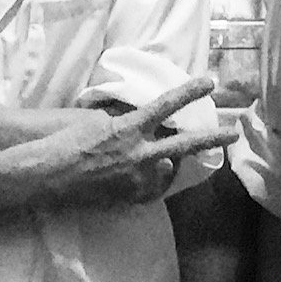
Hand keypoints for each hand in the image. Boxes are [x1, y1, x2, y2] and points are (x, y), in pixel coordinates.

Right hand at [43, 77, 227, 208]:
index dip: (189, 92)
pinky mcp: (129, 198)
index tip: (210, 82)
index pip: (166, 105)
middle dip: (211, 137)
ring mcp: (136, 179)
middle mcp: (139, 154)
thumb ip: (125, 120)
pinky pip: (152, 189)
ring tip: (175, 158)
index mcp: (129, 128)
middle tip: (232, 132)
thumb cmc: (65, 141)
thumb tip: (140, 118)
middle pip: (184, 145)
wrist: (48, 176)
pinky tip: (152, 176)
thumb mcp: (96, 120)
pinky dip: (155, 181)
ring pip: (169, 170)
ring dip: (174, 162)